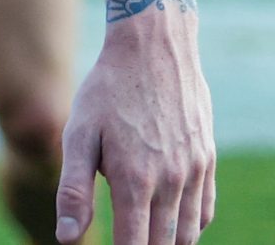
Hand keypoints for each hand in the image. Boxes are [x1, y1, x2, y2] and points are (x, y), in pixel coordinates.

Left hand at [57, 10, 215, 244]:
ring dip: (168, 242)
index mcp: (134, 180)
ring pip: (188, 233)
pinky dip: (190, 226)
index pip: (134, 244)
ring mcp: (194, 172)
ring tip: (144, 236)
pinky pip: (204, 210)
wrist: (154, 48)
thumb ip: (74, 190)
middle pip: (163, 244)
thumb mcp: (79, 134)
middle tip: (126, 242)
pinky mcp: (207, 160)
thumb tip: (67, 239)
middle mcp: (171, 181)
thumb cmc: (107, 90)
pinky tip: (169, 222)